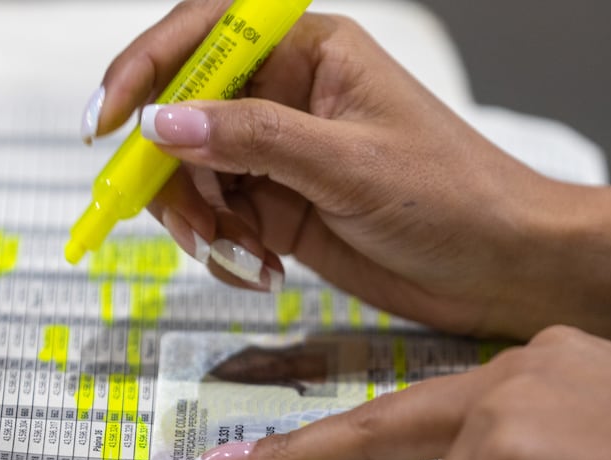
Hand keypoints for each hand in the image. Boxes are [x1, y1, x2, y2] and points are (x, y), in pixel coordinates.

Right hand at [89, 1, 560, 337]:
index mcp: (311, 52)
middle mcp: (289, 97)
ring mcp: (283, 156)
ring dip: (197, 218)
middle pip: (184, 113)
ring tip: (240, 255)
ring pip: (195, 174)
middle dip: (170, 169)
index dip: (145, 70)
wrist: (504, 267)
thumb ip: (255, 140)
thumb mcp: (350, 165)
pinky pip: (221, 220)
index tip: (107, 121)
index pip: (204, 36)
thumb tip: (164, 122)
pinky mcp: (285, 209)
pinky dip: (224, 248)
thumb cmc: (454, 196)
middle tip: (186, 222)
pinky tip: (262, 270)